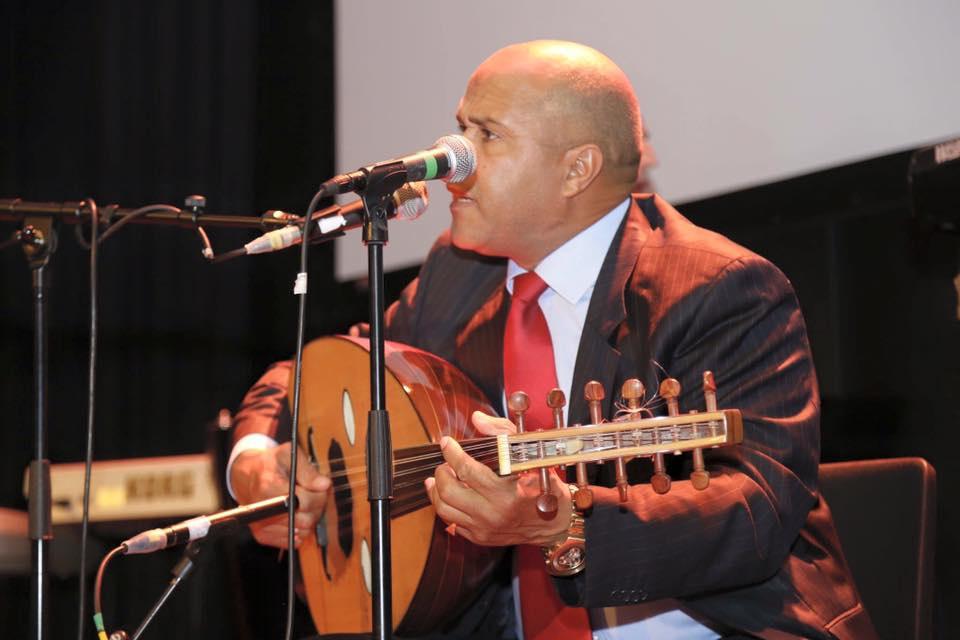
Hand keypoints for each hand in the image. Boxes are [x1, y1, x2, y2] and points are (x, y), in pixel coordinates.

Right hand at [230, 442, 330, 548]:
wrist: (246, 475)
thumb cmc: (269, 464)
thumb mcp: (288, 455)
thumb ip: (307, 470)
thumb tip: (324, 485)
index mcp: (268, 486)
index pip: (304, 502)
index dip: (318, 495)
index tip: (319, 487)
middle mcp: (262, 509)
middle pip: (305, 520)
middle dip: (317, 507)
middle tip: (315, 495)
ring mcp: (261, 525)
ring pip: (302, 532)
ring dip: (310, 518)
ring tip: (305, 504)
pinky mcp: (262, 535)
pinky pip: (293, 541)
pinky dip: (300, 529)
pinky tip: (296, 514)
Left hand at [424, 411, 571, 546]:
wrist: (555, 523)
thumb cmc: (545, 486)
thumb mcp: (530, 454)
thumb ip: (503, 432)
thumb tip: (477, 420)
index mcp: (505, 492)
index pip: (466, 470)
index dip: (452, 452)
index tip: (447, 443)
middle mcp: (492, 513)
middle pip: (448, 491)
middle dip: (441, 472)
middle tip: (445, 462)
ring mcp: (484, 528)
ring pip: (444, 509)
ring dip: (437, 490)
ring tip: (439, 478)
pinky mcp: (481, 538)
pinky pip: (452, 524)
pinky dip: (446, 507)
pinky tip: (449, 496)